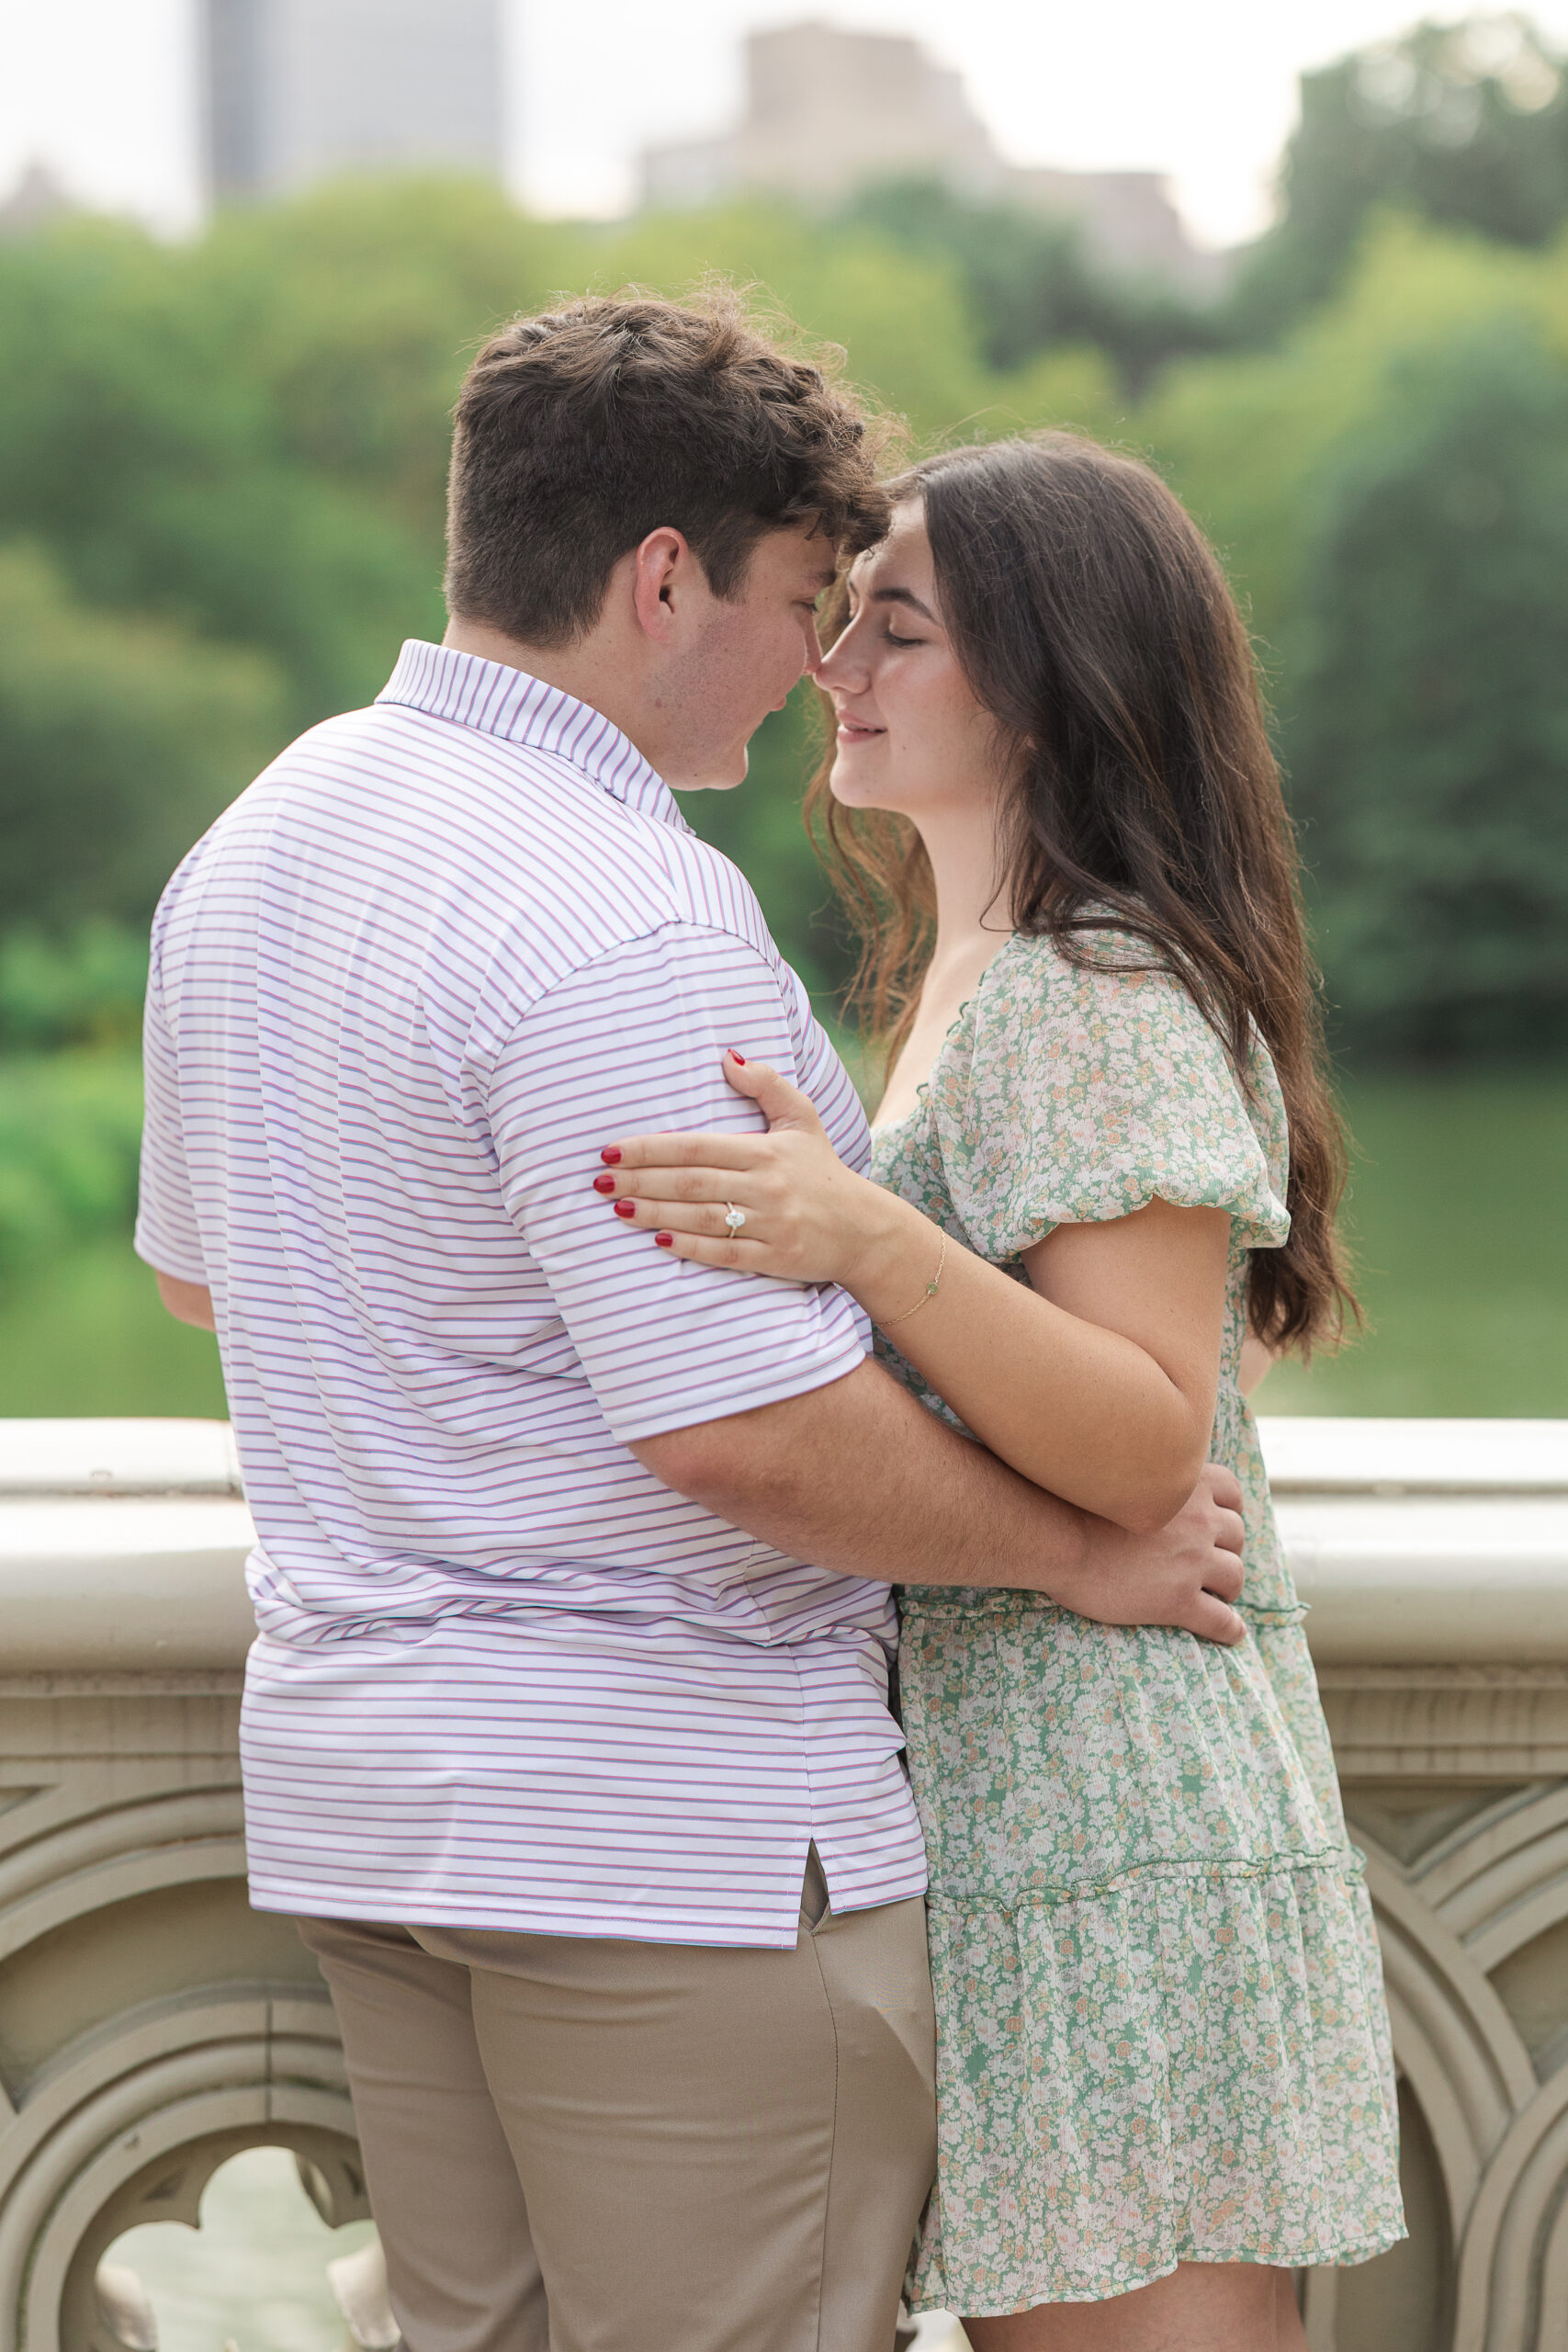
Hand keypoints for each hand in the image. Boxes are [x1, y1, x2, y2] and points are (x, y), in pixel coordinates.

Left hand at [596, 1051, 902, 1285]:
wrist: (866, 1231)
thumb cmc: (823, 1172)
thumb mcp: (804, 1119)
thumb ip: (767, 1085)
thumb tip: (726, 1057)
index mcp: (766, 1151)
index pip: (696, 1146)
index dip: (650, 1148)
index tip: (611, 1151)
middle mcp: (766, 1187)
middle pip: (691, 1182)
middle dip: (640, 1181)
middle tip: (599, 1182)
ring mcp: (771, 1225)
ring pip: (700, 1217)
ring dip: (654, 1213)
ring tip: (616, 1209)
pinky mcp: (775, 1258)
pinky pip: (724, 1253)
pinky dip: (689, 1247)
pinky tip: (657, 1241)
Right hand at [1047, 1464, 1246, 1644]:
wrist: (1060, 1540)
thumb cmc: (1073, 1504)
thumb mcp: (1122, 1474)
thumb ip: (1147, 1476)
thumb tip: (1146, 1480)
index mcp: (1186, 1485)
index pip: (1230, 1492)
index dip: (1229, 1509)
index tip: (1219, 1520)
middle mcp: (1199, 1521)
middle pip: (1235, 1535)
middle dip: (1228, 1548)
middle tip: (1212, 1561)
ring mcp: (1193, 1563)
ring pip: (1234, 1577)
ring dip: (1229, 1586)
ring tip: (1220, 1595)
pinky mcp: (1179, 1601)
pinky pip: (1220, 1620)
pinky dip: (1231, 1628)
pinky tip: (1232, 1633)